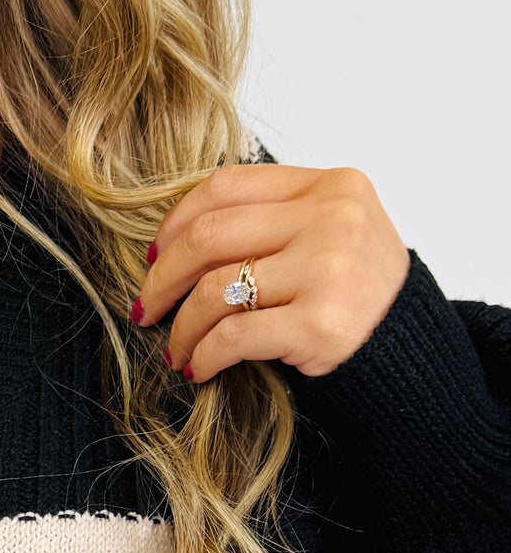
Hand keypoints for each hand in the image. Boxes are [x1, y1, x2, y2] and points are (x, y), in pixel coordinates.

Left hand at [130, 161, 410, 383]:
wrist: (406, 348)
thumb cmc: (353, 293)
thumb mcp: (328, 233)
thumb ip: (271, 220)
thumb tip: (174, 239)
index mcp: (329, 186)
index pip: (226, 186)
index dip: (176, 222)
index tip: (153, 256)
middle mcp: (332, 219)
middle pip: (210, 237)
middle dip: (162, 278)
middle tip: (145, 308)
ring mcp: (329, 271)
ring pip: (215, 290)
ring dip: (181, 327)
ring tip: (175, 349)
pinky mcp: (320, 325)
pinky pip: (233, 336)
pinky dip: (203, 355)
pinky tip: (198, 367)